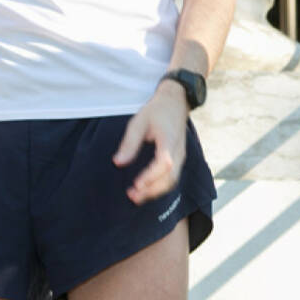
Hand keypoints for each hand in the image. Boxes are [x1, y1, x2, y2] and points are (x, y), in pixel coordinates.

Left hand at [113, 83, 188, 203]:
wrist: (176, 102)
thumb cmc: (157, 110)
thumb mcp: (138, 121)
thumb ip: (130, 143)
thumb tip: (118, 162)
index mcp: (170, 140)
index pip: (164, 163)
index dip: (151, 176)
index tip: (136, 184)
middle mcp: (178, 151)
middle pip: (171, 177)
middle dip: (152, 190)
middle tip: (132, 196)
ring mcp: (181, 156)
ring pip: (173, 180)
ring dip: (155, 191)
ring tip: (136, 197)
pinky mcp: (178, 159)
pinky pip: (172, 177)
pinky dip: (159, 186)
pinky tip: (145, 189)